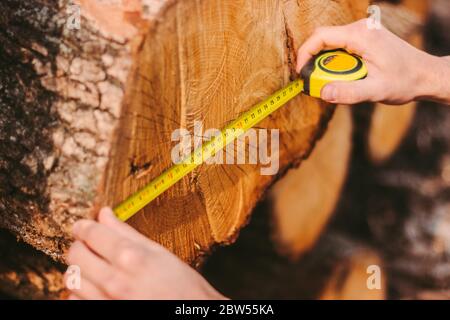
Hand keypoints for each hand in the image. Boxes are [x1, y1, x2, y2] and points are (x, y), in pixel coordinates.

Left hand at [65, 207, 224, 299]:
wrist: (190, 313)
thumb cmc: (182, 285)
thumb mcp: (158, 252)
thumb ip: (127, 233)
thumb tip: (106, 214)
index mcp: (130, 257)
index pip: (92, 234)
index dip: (82, 226)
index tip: (81, 225)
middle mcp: (114, 280)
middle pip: (75, 255)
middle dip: (78, 245)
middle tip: (87, 244)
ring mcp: (106, 301)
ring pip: (71, 279)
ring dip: (78, 268)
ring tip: (91, 266)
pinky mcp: (103, 312)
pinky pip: (75, 301)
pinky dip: (80, 292)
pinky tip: (93, 287)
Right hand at [296, 19, 449, 104]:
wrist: (425, 75)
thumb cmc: (405, 81)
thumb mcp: (376, 90)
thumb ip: (349, 93)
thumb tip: (323, 93)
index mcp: (360, 35)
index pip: (320, 37)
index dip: (304, 54)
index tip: (301, 73)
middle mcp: (360, 28)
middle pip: (323, 40)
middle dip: (315, 63)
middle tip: (316, 83)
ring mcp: (363, 32)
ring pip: (331, 45)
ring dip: (327, 65)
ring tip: (334, 83)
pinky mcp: (365, 38)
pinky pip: (341, 47)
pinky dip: (336, 63)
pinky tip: (346, 77)